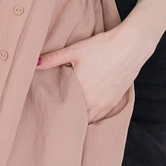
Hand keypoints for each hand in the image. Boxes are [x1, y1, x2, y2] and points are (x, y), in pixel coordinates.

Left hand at [36, 19, 157, 122]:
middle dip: (65, 117)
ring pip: (87, 119)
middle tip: (53, 116)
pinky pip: (99, 117)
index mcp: (81, 89)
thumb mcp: (75, 50)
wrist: (131, 46)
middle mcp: (93, 100)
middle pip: (74, 117)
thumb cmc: (103, 46)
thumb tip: (34, 63)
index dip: (53, 110)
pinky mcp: (114, 102)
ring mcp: (105, 103)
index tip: (44, 111)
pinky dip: (91, 118)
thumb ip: (53, 58)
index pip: (62, 108)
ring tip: (67, 117)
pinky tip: (84, 114)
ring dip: (78, 119)